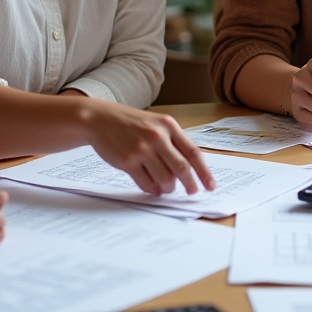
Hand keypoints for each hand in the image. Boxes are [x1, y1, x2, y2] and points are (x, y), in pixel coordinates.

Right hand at [82, 99, 216, 194]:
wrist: (100, 119)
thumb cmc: (131, 123)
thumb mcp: (155, 124)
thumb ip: (172, 142)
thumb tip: (189, 170)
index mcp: (168, 125)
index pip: (192, 152)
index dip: (204, 171)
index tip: (210, 185)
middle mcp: (157, 136)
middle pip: (181, 168)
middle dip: (190, 184)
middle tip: (192, 192)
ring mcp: (141, 149)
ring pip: (164, 179)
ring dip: (168, 187)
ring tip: (167, 187)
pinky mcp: (127, 162)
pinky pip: (146, 183)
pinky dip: (152, 189)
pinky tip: (152, 186)